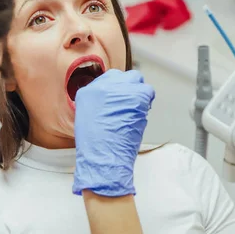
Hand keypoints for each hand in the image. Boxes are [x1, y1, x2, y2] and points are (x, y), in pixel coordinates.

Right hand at [73, 69, 154, 196]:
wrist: (103, 157)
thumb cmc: (96, 147)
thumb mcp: (86, 120)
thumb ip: (98, 105)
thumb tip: (112, 102)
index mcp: (87, 92)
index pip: (107, 79)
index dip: (118, 89)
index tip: (122, 97)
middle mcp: (102, 86)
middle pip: (123, 76)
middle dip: (129, 88)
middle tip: (132, 102)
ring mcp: (120, 89)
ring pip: (137, 79)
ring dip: (139, 93)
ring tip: (137, 109)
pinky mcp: (135, 95)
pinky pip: (148, 90)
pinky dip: (148, 100)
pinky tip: (142, 112)